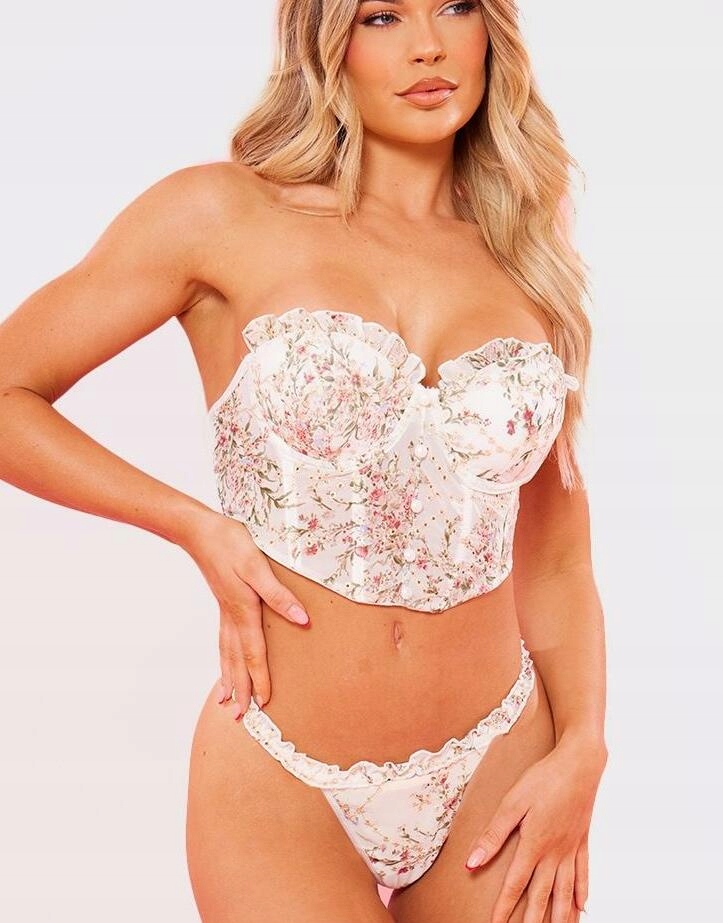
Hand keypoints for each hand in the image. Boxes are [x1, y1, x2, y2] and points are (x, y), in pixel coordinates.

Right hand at [183, 510, 310, 716]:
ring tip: (224, 701)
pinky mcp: (223, 603)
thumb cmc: (231, 543)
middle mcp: (231, 616)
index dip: (259, 678)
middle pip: (236, 660)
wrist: (200, 531)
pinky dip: (223, 658)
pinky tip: (223, 663)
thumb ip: (279, 595)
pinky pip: (223, 640)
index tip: (263, 703)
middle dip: (239, 689)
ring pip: (226, 653)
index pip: (254, 652)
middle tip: (239, 718)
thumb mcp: (258, 566)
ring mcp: (224, 611)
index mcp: (243, 610)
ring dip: (228, 678)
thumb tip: (302, 619)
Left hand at [465, 736, 606, 922]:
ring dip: (560, 916)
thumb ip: (493, 834)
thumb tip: (472, 862)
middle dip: (534, 921)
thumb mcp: (512, 803)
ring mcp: (571, 849)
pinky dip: (581, 893)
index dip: (504, 907)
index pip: (516, 884)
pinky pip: (583, 874)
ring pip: (566, 892)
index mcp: (534, 844)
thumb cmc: (544, 779)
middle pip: (543, 895)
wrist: (580, 764)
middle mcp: (555, 853)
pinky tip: (582, 908)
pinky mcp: (583, 841)